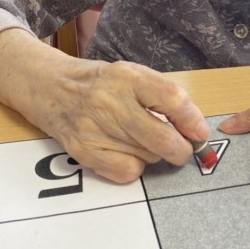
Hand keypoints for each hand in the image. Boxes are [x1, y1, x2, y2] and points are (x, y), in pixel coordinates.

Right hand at [0, 30, 209, 182]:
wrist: (50, 86)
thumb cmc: (100, 83)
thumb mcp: (131, 75)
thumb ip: (163, 96)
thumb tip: (195, 130)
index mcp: (127, 76)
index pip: (173, 100)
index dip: (193, 121)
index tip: (199, 132)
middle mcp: (110, 101)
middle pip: (163, 139)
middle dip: (181, 150)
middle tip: (182, 149)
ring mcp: (94, 128)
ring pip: (148, 158)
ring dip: (154, 155)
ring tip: (140, 140)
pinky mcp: (83, 151)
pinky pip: (127, 173)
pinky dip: (134, 168)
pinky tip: (125, 152)